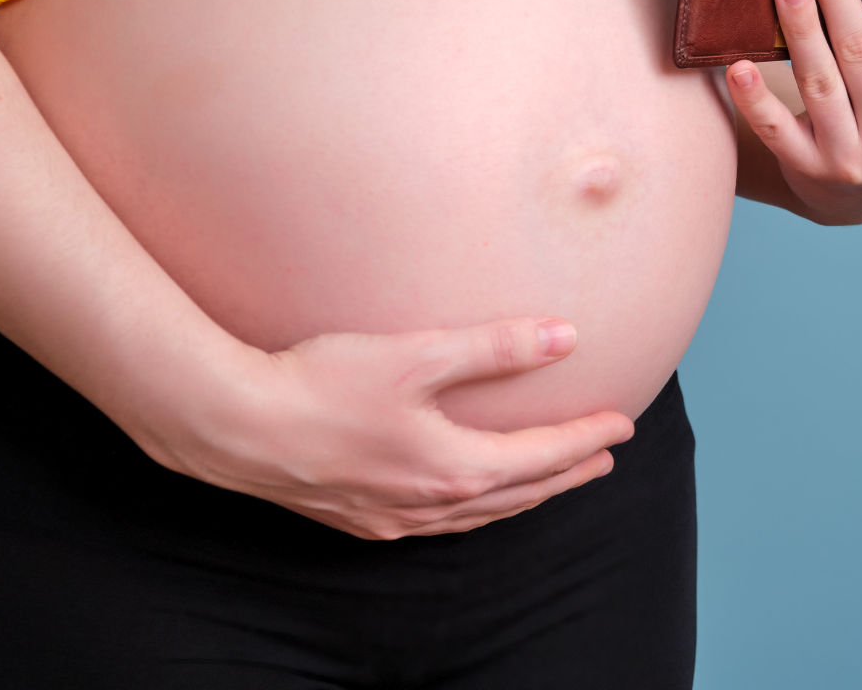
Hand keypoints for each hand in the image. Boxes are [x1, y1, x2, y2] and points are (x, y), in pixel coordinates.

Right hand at [158, 318, 634, 540]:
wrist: (239, 429)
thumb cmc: (324, 385)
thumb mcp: (418, 354)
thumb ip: (495, 347)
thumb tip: (564, 338)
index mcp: (455, 467)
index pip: (542, 456)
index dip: (586, 438)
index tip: (622, 424)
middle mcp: (432, 504)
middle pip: (521, 493)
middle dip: (567, 473)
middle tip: (603, 458)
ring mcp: (394, 518)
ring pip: (481, 514)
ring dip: (524, 495)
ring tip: (549, 480)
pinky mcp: (360, 519)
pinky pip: (439, 523)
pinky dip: (474, 509)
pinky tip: (464, 497)